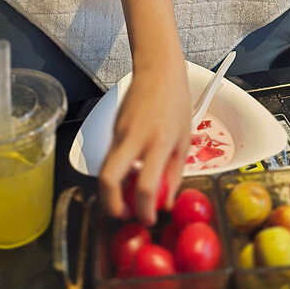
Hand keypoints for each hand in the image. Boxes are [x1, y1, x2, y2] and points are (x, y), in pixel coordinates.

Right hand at [98, 60, 190, 225]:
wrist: (157, 70)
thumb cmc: (175, 101)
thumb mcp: (184, 139)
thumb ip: (174, 173)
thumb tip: (165, 202)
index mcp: (159, 141)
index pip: (147, 185)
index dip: (145, 210)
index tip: (148, 218)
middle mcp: (135, 137)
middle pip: (108, 180)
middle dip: (110, 205)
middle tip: (123, 214)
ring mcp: (119, 132)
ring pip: (106, 169)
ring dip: (113, 189)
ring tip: (129, 195)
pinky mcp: (113, 129)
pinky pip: (111, 157)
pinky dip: (117, 171)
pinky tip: (131, 171)